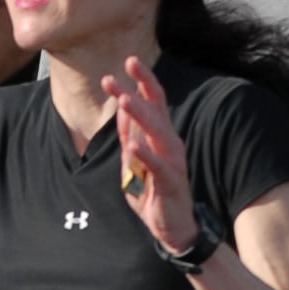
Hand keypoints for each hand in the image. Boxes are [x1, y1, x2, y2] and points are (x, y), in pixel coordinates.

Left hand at [109, 57, 199, 255]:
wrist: (173, 227)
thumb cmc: (153, 193)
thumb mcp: (134, 162)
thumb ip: (129, 137)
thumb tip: (122, 108)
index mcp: (161, 137)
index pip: (154, 102)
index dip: (143, 81)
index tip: (129, 61)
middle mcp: (170, 144)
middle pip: (155, 111)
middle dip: (136, 91)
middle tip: (114, 75)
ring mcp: (172, 162)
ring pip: (157, 133)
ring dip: (141, 116)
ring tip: (125, 100)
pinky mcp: (169, 183)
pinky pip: (157, 167)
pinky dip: (145, 155)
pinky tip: (134, 145)